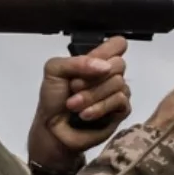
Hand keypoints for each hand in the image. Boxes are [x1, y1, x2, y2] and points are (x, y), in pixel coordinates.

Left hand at [27, 36, 132, 168]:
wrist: (52, 129)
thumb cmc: (53, 99)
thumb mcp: (54, 71)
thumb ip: (76, 62)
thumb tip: (104, 67)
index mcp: (96, 60)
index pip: (118, 44)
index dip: (110, 49)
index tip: (94, 61)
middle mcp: (110, 74)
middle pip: (119, 63)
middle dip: (92, 77)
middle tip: (73, 87)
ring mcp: (118, 92)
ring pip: (118, 83)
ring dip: (91, 95)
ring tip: (73, 106)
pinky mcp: (121, 111)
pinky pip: (120, 101)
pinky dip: (100, 107)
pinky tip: (85, 115)